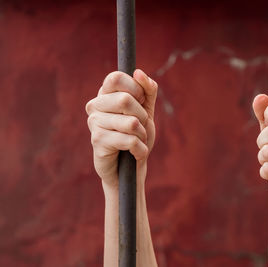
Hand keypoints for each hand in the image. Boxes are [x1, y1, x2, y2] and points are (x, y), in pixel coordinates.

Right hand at [85, 69, 157, 187]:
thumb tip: (139, 72)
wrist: (130, 167)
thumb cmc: (137, 136)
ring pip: (131, 123)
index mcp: (105, 94)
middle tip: (141, 126)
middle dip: (142, 116)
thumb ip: (148, 90)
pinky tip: (135, 153)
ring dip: (142, 135)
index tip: (141, 101)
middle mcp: (95, 105)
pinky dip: (141, 149)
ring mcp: (94, 123)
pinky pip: (130, 140)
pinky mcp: (97, 141)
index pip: (116, 77)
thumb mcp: (147, 110)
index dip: (136, 89)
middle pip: (125, 100)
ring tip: (137, 141)